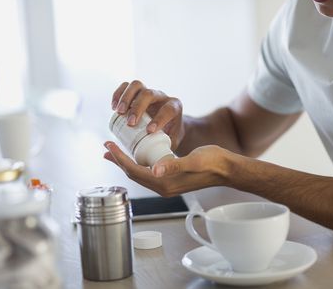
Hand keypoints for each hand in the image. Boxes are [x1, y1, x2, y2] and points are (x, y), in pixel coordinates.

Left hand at [104, 141, 232, 196]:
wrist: (226, 169)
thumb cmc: (213, 163)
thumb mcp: (193, 161)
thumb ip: (174, 165)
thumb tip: (155, 169)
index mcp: (165, 183)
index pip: (134, 171)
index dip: (119, 158)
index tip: (108, 146)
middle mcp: (163, 186)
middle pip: (133, 173)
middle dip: (118, 160)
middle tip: (106, 147)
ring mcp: (166, 184)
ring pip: (139, 173)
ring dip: (126, 162)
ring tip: (115, 152)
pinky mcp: (171, 179)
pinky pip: (148, 172)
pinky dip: (138, 163)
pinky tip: (136, 155)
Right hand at [111, 80, 184, 149]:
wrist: (168, 125)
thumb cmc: (170, 137)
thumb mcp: (172, 143)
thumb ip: (166, 150)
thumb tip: (157, 165)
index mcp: (174, 107)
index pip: (168, 109)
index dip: (159, 119)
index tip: (149, 131)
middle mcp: (162, 96)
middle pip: (149, 94)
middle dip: (138, 108)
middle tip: (130, 123)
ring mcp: (148, 92)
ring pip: (137, 85)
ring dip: (126, 97)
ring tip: (118, 112)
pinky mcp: (137, 92)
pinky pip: (126, 86)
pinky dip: (118, 93)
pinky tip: (113, 107)